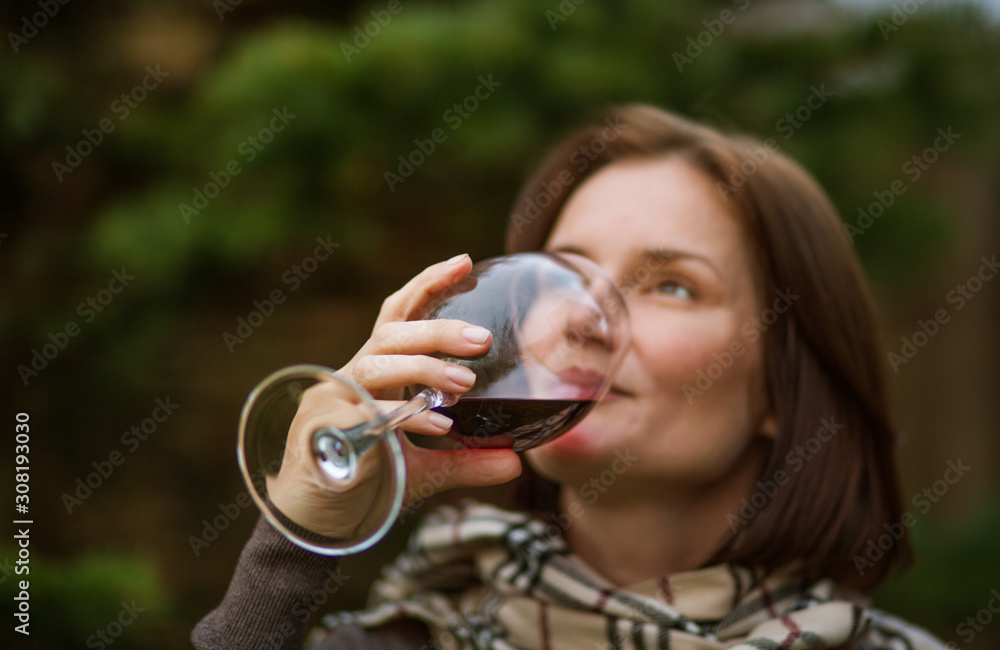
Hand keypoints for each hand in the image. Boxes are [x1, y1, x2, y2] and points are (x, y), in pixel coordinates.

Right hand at [267, 254, 521, 539]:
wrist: (312, 525)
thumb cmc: (366, 483)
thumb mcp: (424, 470)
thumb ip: (466, 460)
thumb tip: (517, 460)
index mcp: (376, 372)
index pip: (398, 315)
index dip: (427, 285)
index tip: (465, 261)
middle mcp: (352, 376)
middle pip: (390, 335)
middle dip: (436, 331)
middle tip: (482, 339)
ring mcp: (332, 401)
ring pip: (375, 366)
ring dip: (422, 368)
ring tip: (465, 381)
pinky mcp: (321, 432)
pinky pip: (363, 413)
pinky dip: (402, 415)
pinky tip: (438, 422)